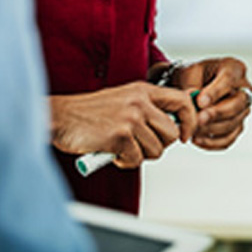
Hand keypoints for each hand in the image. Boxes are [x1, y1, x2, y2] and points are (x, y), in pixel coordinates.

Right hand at [49, 82, 197, 168]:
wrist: (61, 117)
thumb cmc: (90, 113)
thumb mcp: (122, 100)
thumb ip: (146, 109)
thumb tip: (174, 128)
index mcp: (141, 90)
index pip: (182, 100)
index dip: (189, 120)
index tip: (182, 135)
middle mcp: (139, 101)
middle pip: (172, 133)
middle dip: (158, 145)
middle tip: (138, 144)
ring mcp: (130, 118)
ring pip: (157, 150)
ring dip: (140, 154)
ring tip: (121, 145)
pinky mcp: (121, 136)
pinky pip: (137, 160)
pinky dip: (124, 161)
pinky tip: (111, 150)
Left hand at [173, 57, 251, 149]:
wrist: (190, 85)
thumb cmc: (191, 74)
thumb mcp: (189, 72)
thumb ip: (192, 86)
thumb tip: (193, 102)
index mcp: (233, 68)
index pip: (229, 79)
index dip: (215, 92)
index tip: (200, 102)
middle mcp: (243, 89)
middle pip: (237, 104)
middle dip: (216, 113)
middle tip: (198, 119)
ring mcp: (242, 109)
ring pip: (233, 123)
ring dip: (211, 129)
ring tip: (192, 130)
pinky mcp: (237, 125)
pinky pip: (229, 138)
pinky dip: (212, 142)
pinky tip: (196, 140)